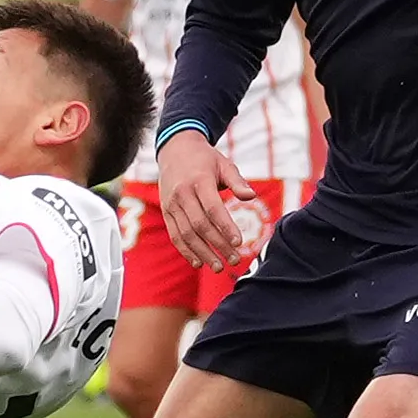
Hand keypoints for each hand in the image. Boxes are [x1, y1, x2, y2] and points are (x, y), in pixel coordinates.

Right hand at [157, 126, 255, 269]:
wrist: (174, 149)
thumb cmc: (205, 159)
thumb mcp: (224, 164)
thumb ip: (237, 181)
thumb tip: (251, 196)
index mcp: (199, 181)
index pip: (213, 208)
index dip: (225, 227)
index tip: (239, 242)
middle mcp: (182, 194)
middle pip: (200, 225)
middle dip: (218, 245)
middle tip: (235, 259)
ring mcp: (171, 204)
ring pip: (186, 234)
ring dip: (202, 253)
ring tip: (218, 267)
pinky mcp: (166, 211)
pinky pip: (174, 235)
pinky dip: (185, 251)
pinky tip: (198, 263)